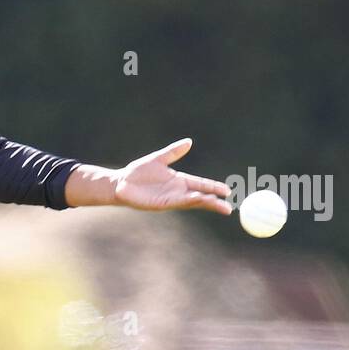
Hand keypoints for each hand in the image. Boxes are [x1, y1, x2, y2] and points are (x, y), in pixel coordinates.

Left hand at [113, 138, 231, 214]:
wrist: (120, 182)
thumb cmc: (137, 172)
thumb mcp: (158, 159)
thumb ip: (173, 152)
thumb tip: (189, 142)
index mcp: (179, 180)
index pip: (201, 184)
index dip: (213, 187)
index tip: (228, 190)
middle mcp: (177, 191)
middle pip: (200, 197)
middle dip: (214, 202)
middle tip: (229, 207)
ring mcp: (169, 199)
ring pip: (191, 202)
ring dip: (204, 203)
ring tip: (218, 204)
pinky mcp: (160, 204)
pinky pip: (178, 203)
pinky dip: (189, 201)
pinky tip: (198, 199)